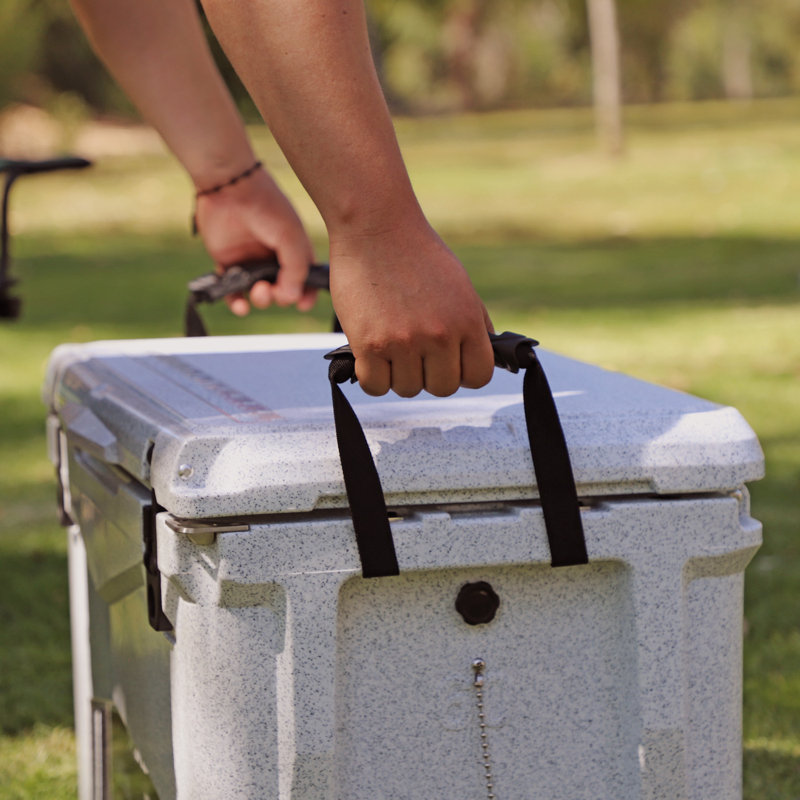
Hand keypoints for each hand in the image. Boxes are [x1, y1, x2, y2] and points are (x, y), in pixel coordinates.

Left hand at [194, 166, 315, 313]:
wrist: (229, 187)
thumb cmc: (266, 206)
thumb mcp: (291, 238)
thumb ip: (296, 270)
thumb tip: (291, 299)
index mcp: (295, 250)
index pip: (306, 280)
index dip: (307, 294)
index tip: (303, 304)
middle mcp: (275, 258)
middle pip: (283, 291)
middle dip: (281, 297)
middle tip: (273, 289)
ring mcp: (252, 262)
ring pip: (259, 294)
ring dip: (262, 300)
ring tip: (258, 291)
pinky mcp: (228, 263)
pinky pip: (233, 291)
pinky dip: (237, 303)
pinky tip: (241, 306)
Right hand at [329, 221, 494, 396]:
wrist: (375, 225)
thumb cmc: (416, 253)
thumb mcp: (460, 285)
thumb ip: (474, 323)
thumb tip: (485, 358)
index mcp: (467, 320)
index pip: (478, 376)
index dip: (463, 374)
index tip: (448, 363)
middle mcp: (440, 334)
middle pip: (442, 388)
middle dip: (429, 375)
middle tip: (414, 352)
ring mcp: (404, 342)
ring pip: (408, 389)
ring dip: (398, 374)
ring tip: (390, 344)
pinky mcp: (370, 345)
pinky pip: (375, 386)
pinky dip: (372, 376)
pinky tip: (371, 355)